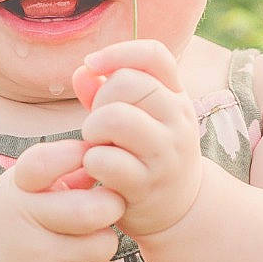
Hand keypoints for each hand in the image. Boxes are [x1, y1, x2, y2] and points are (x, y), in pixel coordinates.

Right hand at [0, 138, 126, 261]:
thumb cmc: (13, 219)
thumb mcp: (21, 185)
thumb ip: (62, 164)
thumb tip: (109, 151)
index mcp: (18, 190)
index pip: (46, 162)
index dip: (74, 154)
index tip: (86, 158)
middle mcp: (27, 224)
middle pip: (94, 210)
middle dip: (110, 205)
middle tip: (105, 206)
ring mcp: (42, 261)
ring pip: (104, 244)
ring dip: (103, 241)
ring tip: (85, 239)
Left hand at [70, 40, 202, 239]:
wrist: (180, 210)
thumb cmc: (148, 155)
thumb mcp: (139, 119)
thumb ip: (107, 92)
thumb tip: (82, 71)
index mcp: (176, 96)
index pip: (155, 55)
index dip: (118, 52)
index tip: (92, 64)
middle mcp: (178, 121)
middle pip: (128, 83)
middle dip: (100, 99)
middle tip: (98, 124)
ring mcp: (165, 154)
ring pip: (116, 118)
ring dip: (93, 129)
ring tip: (96, 144)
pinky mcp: (146, 185)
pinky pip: (105, 159)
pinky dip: (91, 161)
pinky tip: (98, 170)